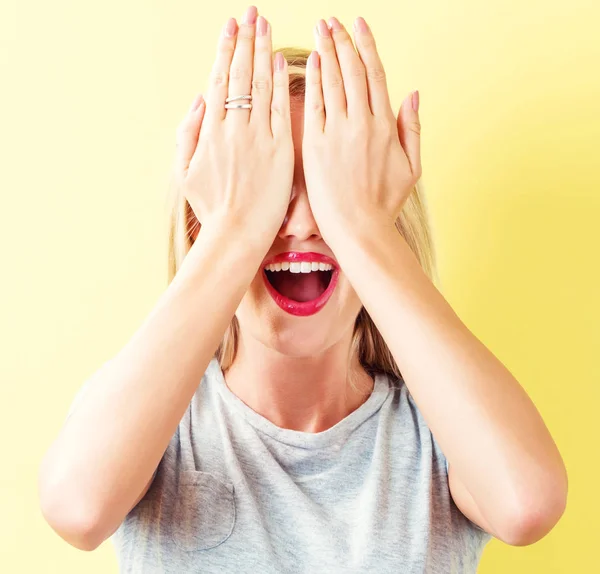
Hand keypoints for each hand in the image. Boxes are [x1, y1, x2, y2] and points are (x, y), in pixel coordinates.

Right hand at [173, 6, 293, 247]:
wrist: (236, 233)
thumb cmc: (211, 207)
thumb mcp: (184, 171)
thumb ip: (187, 133)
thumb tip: (198, 99)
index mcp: (209, 130)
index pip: (218, 79)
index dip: (225, 50)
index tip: (230, 26)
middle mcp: (232, 127)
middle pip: (239, 74)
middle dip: (244, 40)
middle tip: (250, 12)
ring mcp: (257, 136)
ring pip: (259, 84)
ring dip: (262, 51)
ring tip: (264, 24)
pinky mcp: (280, 149)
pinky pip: (279, 109)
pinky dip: (279, 83)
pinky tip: (281, 60)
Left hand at [302, 16, 421, 242]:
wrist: (359, 229)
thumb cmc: (384, 203)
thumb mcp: (412, 168)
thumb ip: (413, 128)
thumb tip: (412, 92)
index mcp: (386, 126)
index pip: (375, 75)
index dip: (366, 47)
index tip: (358, 25)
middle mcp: (363, 123)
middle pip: (352, 71)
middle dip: (342, 41)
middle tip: (332, 20)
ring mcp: (338, 132)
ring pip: (333, 81)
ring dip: (326, 51)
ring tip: (320, 29)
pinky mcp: (315, 144)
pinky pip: (314, 104)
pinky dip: (312, 79)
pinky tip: (309, 60)